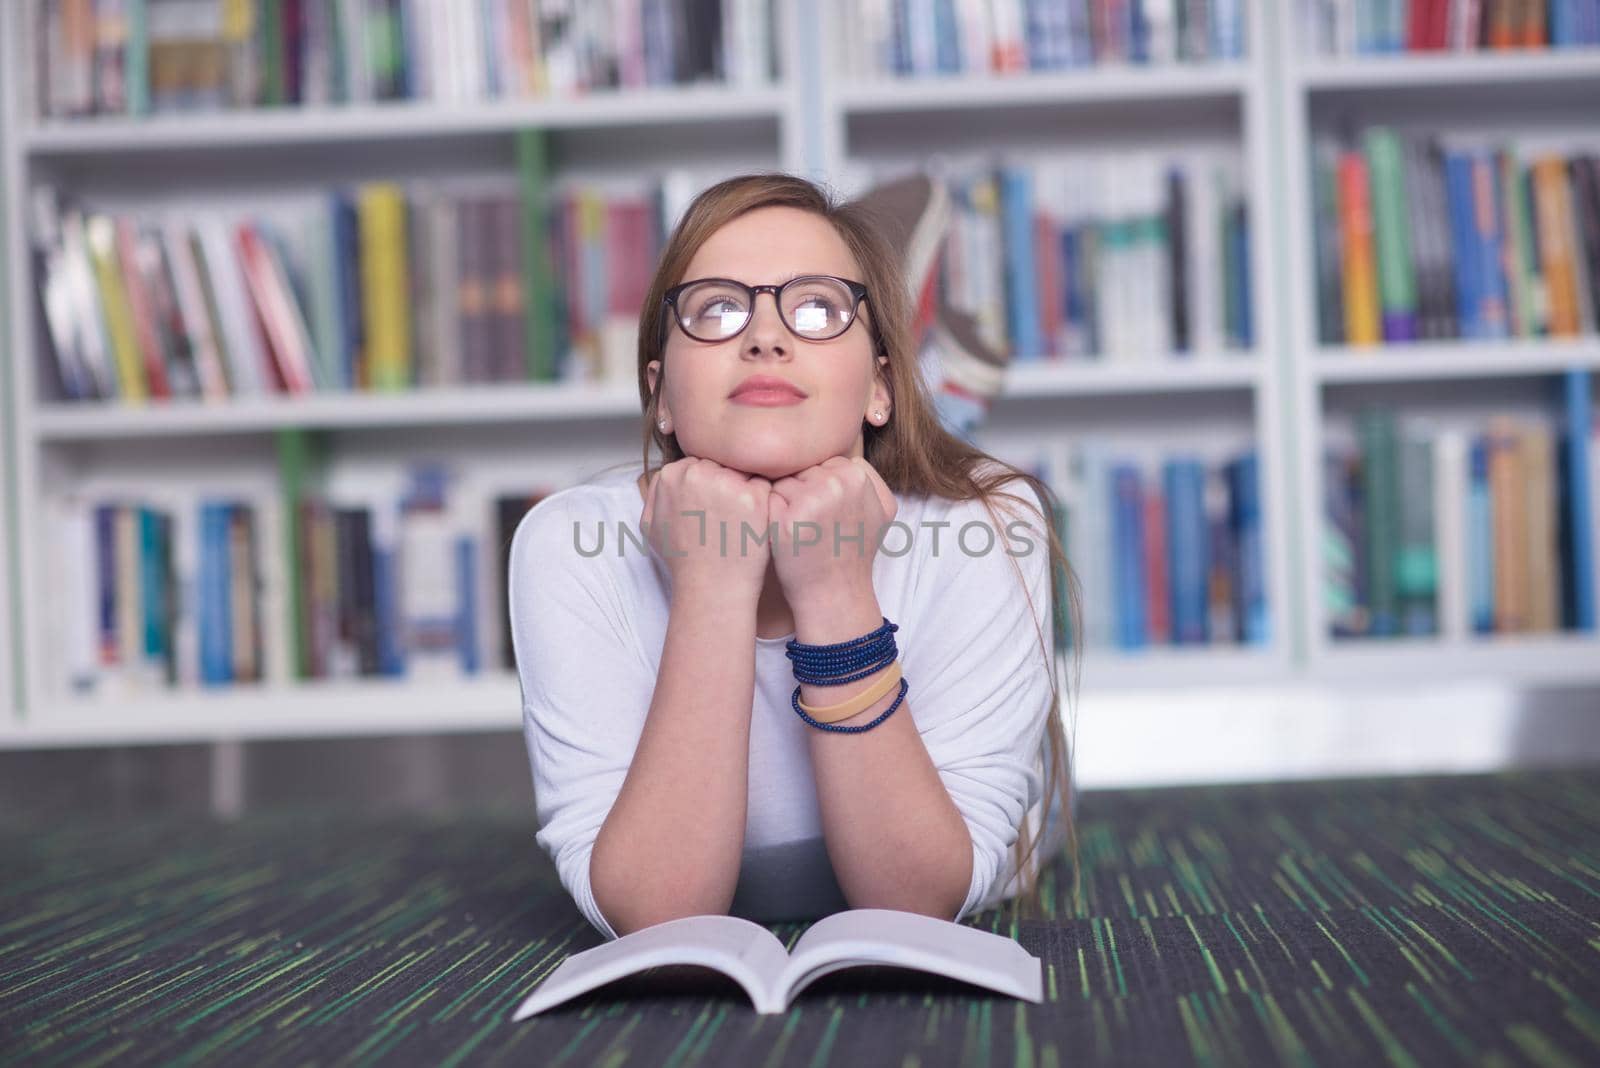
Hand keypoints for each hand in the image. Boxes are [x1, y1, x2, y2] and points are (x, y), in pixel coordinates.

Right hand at [641, 457, 773, 601]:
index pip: (698, 463)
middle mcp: (696, 474)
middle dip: (727, 483)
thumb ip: (656, 493)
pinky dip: (764, 502)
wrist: (712, 588)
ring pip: (744, 472)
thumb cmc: (684, 560)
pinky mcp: (754, 497)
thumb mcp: (652, 525)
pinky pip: (765, 485)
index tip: (709, 509)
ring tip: (738, 522)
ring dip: (746, 490)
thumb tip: (666, 474)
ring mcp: (726, 484)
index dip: (708, 486)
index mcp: (670, 475)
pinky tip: (753, 524)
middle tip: (725, 516)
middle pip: (722, 464)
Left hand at [768, 457, 896, 615]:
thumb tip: (849, 457)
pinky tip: (785, 535)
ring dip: (783, 503)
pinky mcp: (787, 520)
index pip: (824, 463)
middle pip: (801, 470)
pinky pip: (768, 500)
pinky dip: (770, 516)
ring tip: (800, 530)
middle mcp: (836, 484)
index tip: (827, 513)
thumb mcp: (883, 510)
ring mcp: (811, 501)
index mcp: (858, 476)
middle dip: (800, 493)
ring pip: (782, 482)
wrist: (836, 593)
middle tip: (813, 524)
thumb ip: (871, 476)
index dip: (819, 488)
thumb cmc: (854, 551)